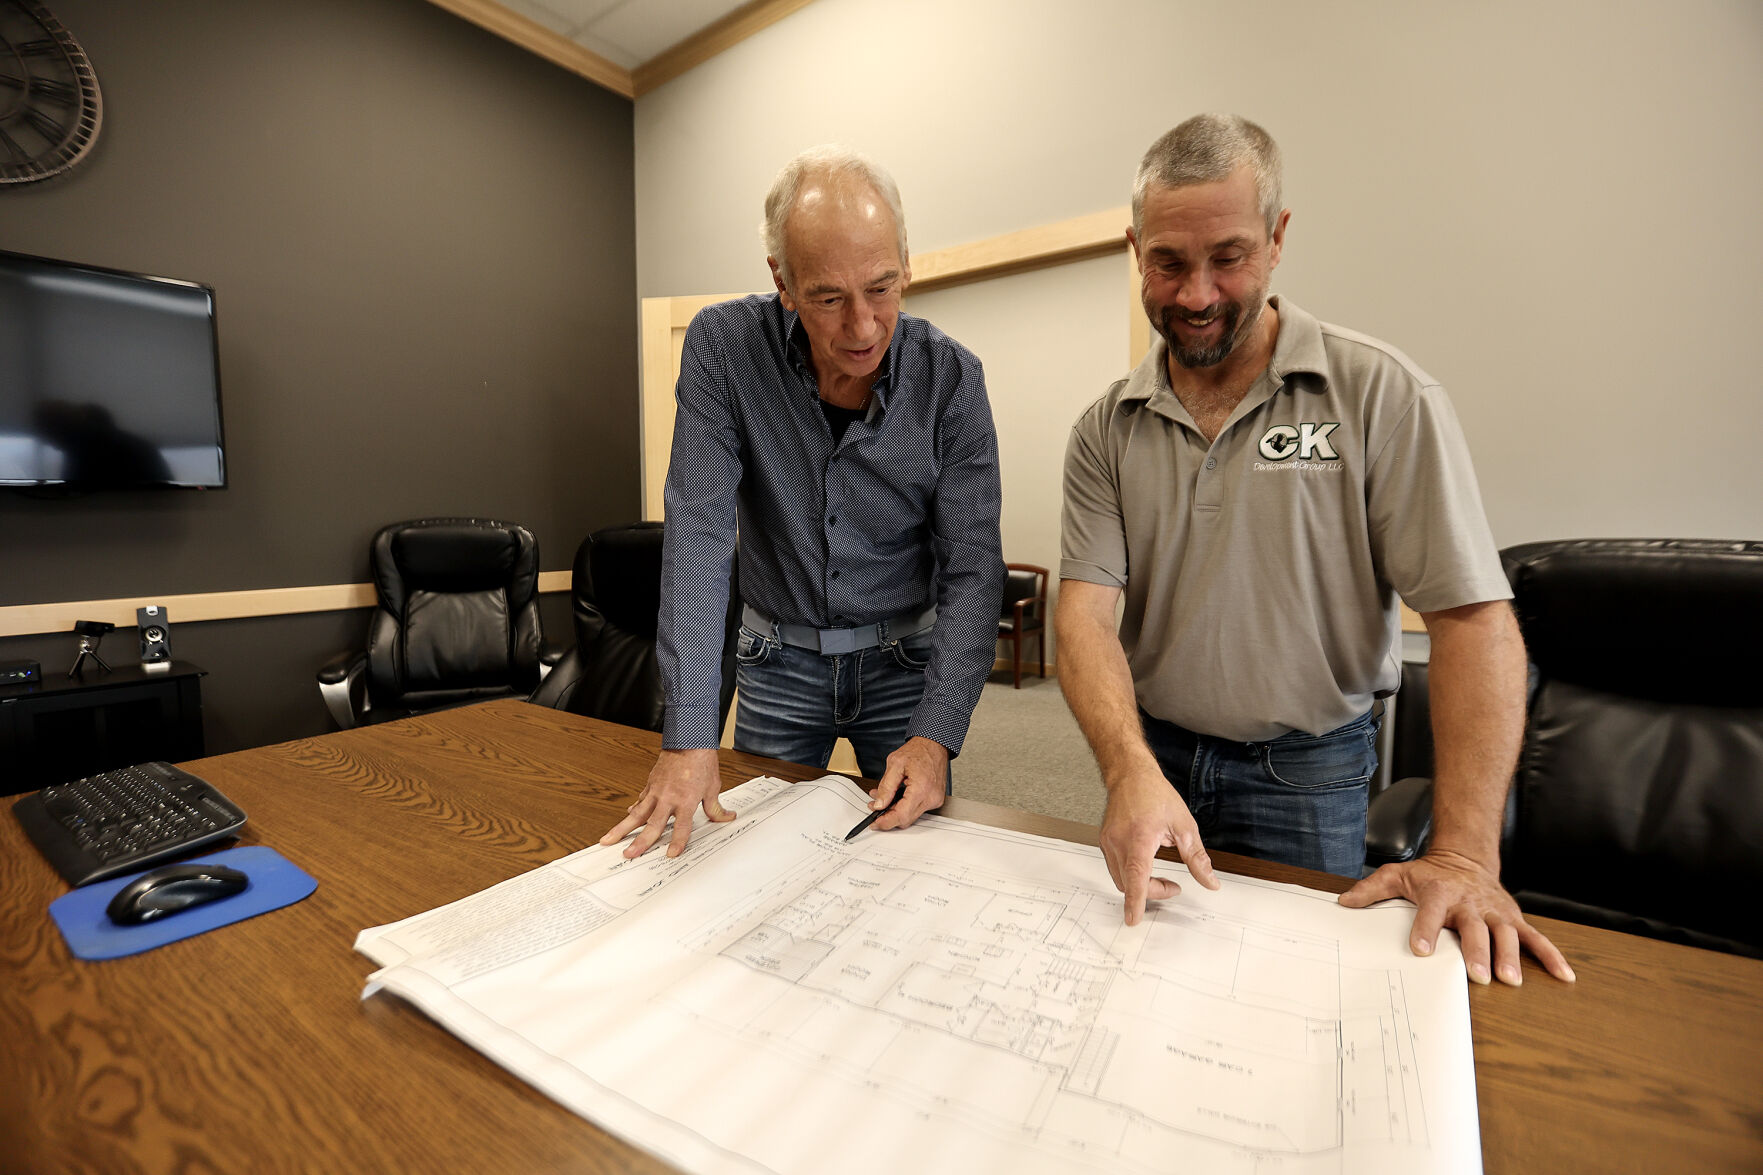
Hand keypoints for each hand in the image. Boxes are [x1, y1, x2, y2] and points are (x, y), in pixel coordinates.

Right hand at [597, 747, 732, 858]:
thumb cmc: (701, 761)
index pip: (682, 828)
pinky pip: (641, 800)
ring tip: (608, 839)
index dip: (677, 842)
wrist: (689, 739)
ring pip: (637, 814)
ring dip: (622, 828)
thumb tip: (726, 817)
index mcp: (687, 800)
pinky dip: (634, 809)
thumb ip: (716, 807)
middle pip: (653, 825)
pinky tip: (628, 816)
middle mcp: (669, 798)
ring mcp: (656, 791)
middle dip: (640, 842)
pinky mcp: (651, 784)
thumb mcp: (713, 786)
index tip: (671, 854)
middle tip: (629, 854)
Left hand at [866, 736, 949, 830]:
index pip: (901, 815)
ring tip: (884, 798)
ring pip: (911, 816)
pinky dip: (905, 806)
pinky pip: (917, 809)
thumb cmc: (918, 751)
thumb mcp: (895, 764)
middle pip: (906, 819)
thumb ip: (885, 787)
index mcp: (921, 789)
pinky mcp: (935, 799)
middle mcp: (931, 798)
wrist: (934, 745)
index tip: (875, 823)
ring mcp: (935, 800)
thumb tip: (878, 804)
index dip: (886, 822)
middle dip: (888, 816)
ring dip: (895, 811)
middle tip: (874, 807)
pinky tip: (896, 797)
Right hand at [1098, 765, 1219, 924]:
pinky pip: (1116, 868)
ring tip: (1160, 876)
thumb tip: (1210, 882)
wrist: (1130, 774)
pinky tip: (1144, 864)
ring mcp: (1108, 842)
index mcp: (1140, 837)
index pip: (1137, 876)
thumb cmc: (1154, 794)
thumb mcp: (1184, 826)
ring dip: (1140, 885)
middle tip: (1173, 887)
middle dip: (1150, 893)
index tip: (1134, 919)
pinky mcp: (1105, 841)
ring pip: (1121, 879)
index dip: (1136, 900)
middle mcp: (1119, 841)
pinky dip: (1130, 875)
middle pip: (1129, 884)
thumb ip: (1197, 858)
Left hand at [1340, 849, 1574, 984]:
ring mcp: (1495, 912)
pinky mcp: (1513, 919)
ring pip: (1506, 934)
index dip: (1425, 930)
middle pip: (1474, 928)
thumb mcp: (1397, 875)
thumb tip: (1343, 903)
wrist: (1465, 858)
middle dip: (1476, 951)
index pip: (1431, 912)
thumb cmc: (1429, 874)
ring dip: (1511, 957)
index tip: (1420, 950)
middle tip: (1477, 975)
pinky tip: (1565, 976)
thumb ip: (1371, 890)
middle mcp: (1470, 903)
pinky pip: (1535, 938)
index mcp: (1440, 893)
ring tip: (1512, 980)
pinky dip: (1551, 956)